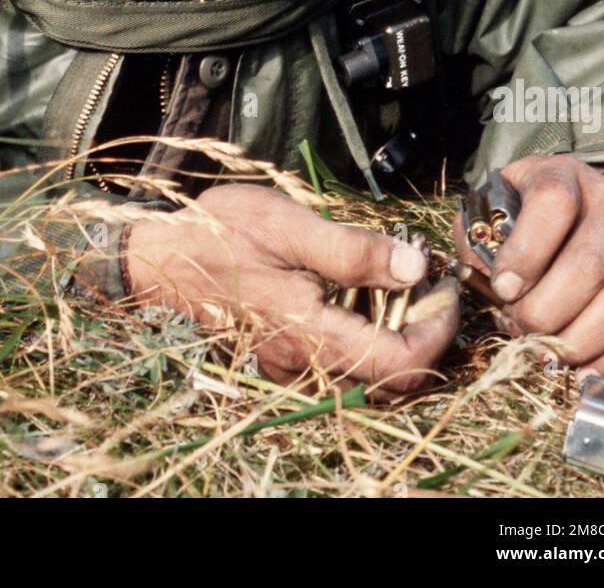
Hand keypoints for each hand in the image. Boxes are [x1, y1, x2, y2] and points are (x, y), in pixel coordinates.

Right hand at [125, 183, 459, 400]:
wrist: (156, 258)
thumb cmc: (219, 232)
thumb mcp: (288, 225)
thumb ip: (353, 249)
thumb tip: (415, 266)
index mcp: (309, 333)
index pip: (399, 364)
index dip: (437, 332)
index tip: (447, 287)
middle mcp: (303, 365)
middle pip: (390, 378)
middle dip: (424, 332)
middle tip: (432, 281)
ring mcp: (290, 368)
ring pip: (367, 374)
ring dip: (397, 333)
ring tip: (401, 280)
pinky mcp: (281, 358)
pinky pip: (340, 364)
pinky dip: (366, 334)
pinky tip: (362, 292)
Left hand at [454, 155, 603, 377]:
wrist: (577, 207)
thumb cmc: (521, 213)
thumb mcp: (493, 209)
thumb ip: (480, 242)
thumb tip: (485, 287)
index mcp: (562, 175)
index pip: (553, 203)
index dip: (526, 252)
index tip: (502, 288)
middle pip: (589, 263)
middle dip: (547, 309)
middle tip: (518, 327)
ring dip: (578, 339)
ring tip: (545, 352)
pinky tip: (582, 372)